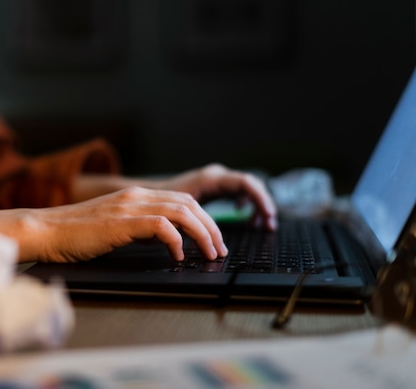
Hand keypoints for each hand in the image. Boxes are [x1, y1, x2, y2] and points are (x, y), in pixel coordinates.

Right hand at [0, 187, 225, 262]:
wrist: (46, 230)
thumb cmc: (75, 234)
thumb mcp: (114, 225)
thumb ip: (139, 226)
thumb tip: (166, 239)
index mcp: (135, 196)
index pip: (181, 200)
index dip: (204, 219)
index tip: (213, 239)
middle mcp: (135, 196)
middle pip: (188, 204)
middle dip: (211, 227)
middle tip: (219, 249)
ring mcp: (128, 206)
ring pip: (181, 212)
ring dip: (201, 234)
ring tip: (209, 254)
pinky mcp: (121, 222)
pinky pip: (160, 226)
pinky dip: (176, 241)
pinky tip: (178, 256)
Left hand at [152, 164, 277, 230]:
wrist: (145, 192)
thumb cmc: (159, 202)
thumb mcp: (179, 213)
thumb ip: (197, 222)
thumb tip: (210, 241)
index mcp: (210, 178)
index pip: (245, 183)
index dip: (260, 200)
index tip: (268, 218)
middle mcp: (216, 175)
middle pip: (251, 184)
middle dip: (263, 204)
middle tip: (270, 226)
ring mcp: (216, 179)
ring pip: (246, 187)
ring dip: (256, 204)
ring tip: (261, 225)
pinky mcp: (214, 186)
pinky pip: (238, 190)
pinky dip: (245, 202)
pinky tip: (243, 213)